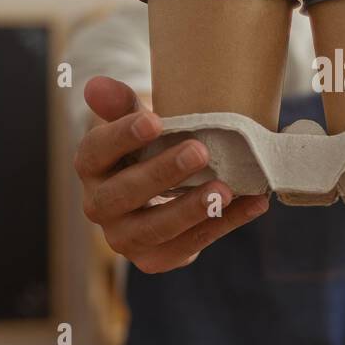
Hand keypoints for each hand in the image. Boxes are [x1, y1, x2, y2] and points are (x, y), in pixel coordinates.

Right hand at [74, 76, 269, 273]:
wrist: (158, 194)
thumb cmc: (147, 150)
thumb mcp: (136, 123)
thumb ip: (122, 105)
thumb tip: (97, 85)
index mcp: (91, 166)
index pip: (96, 150)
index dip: (122, 136)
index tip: (154, 121)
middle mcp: (99, 205)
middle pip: (123, 193)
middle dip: (162, 174)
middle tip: (199, 152)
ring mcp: (125, 237)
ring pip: (155, 229)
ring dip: (192, 210)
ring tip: (225, 190)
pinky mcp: (154, 259)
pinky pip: (189, 245)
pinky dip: (224, 225)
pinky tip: (253, 204)